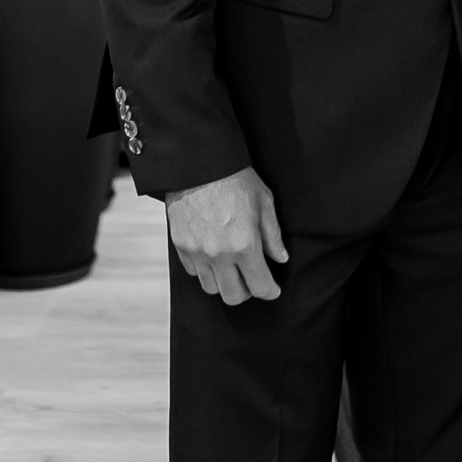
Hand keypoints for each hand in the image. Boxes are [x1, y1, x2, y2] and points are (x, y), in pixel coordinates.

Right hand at [166, 166, 288, 304]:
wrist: (199, 164)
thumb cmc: (235, 179)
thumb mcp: (264, 202)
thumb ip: (273, 235)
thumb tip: (280, 258)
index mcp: (244, 245)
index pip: (259, 285)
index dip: (270, 291)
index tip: (273, 289)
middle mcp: (219, 255)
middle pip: (233, 296)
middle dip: (247, 291)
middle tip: (253, 279)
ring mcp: (197, 253)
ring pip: (212, 288)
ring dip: (225, 283)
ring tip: (233, 268)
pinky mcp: (181, 247)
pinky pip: (194, 272)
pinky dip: (206, 270)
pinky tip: (215, 255)